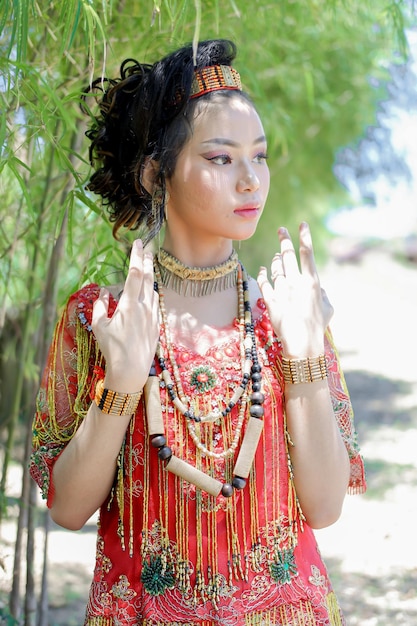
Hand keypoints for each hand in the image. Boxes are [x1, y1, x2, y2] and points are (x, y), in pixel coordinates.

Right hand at [92, 239, 159, 391]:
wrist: (131, 371)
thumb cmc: (112, 349)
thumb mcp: (99, 327)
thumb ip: (100, 306)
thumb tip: (103, 292)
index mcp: (130, 305)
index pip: (135, 274)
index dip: (136, 257)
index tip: (137, 244)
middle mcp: (145, 308)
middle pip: (148, 278)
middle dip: (147, 261)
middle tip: (147, 248)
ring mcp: (153, 316)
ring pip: (153, 290)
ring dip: (151, 276)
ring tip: (149, 264)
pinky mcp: (156, 326)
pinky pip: (155, 303)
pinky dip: (152, 292)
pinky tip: (151, 290)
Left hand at [257, 223, 332, 357]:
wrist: (302, 343)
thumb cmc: (317, 327)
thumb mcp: (328, 309)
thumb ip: (324, 295)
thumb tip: (320, 289)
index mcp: (312, 282)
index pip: (307, 253)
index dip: (304, 236)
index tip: (301, 224)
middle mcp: (296, 282)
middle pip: (288, 255)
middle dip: (284, 240)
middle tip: (281, 230)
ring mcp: (282, 290)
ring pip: (275, 268)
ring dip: (276, 260)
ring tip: (277, 256)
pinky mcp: (270, 300)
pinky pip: (264, 282)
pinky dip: (262, 274)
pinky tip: (262, 270)